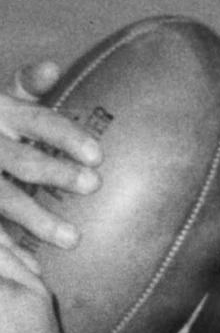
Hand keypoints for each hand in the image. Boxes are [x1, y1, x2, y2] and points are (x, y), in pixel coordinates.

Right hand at [0, 60, 101, 251]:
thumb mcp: (1, 99)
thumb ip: (27, 84)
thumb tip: (51, 67)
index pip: (37, 122)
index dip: (66, 137)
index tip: (97, 156)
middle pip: (22, 162)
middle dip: (57, 175)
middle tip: (94, 187)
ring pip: (5, 198)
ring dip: (37, 220)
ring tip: (72, 240)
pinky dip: (8, 248)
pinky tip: (32, 265)